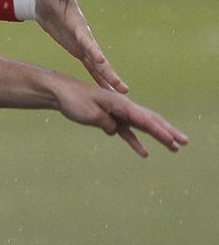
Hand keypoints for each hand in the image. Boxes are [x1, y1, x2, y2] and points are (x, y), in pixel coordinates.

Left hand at [35, 0, 127, 92]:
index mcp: (78, 23)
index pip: (87, 39)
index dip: (94, 50)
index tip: (101, 62)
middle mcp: (83, 36)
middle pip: (98, 57)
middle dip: (109, 72)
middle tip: (122, 88)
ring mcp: (81, 44)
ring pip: (97, 65)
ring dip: (108, 78)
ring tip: (122, 93)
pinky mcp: (76, 48)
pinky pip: (88, 66)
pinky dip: (97, 77)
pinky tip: (107, 90)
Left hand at [54, 78, 187, 156]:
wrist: (60, 92)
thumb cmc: (74, 100)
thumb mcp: (90, 114)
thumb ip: (106, 123)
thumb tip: (115, 130)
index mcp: (120, 103)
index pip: (144, 119)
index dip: (160, 131)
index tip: (173, 141)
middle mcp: (123, 107)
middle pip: (151, 120)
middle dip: (168, 131)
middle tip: (184, 142)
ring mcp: (117, 113)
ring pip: (143, 126)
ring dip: (158, 136)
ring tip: (174, 148)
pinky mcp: (110, 118)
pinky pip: (127, 131)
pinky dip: (135, 141)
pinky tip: (144, 153)